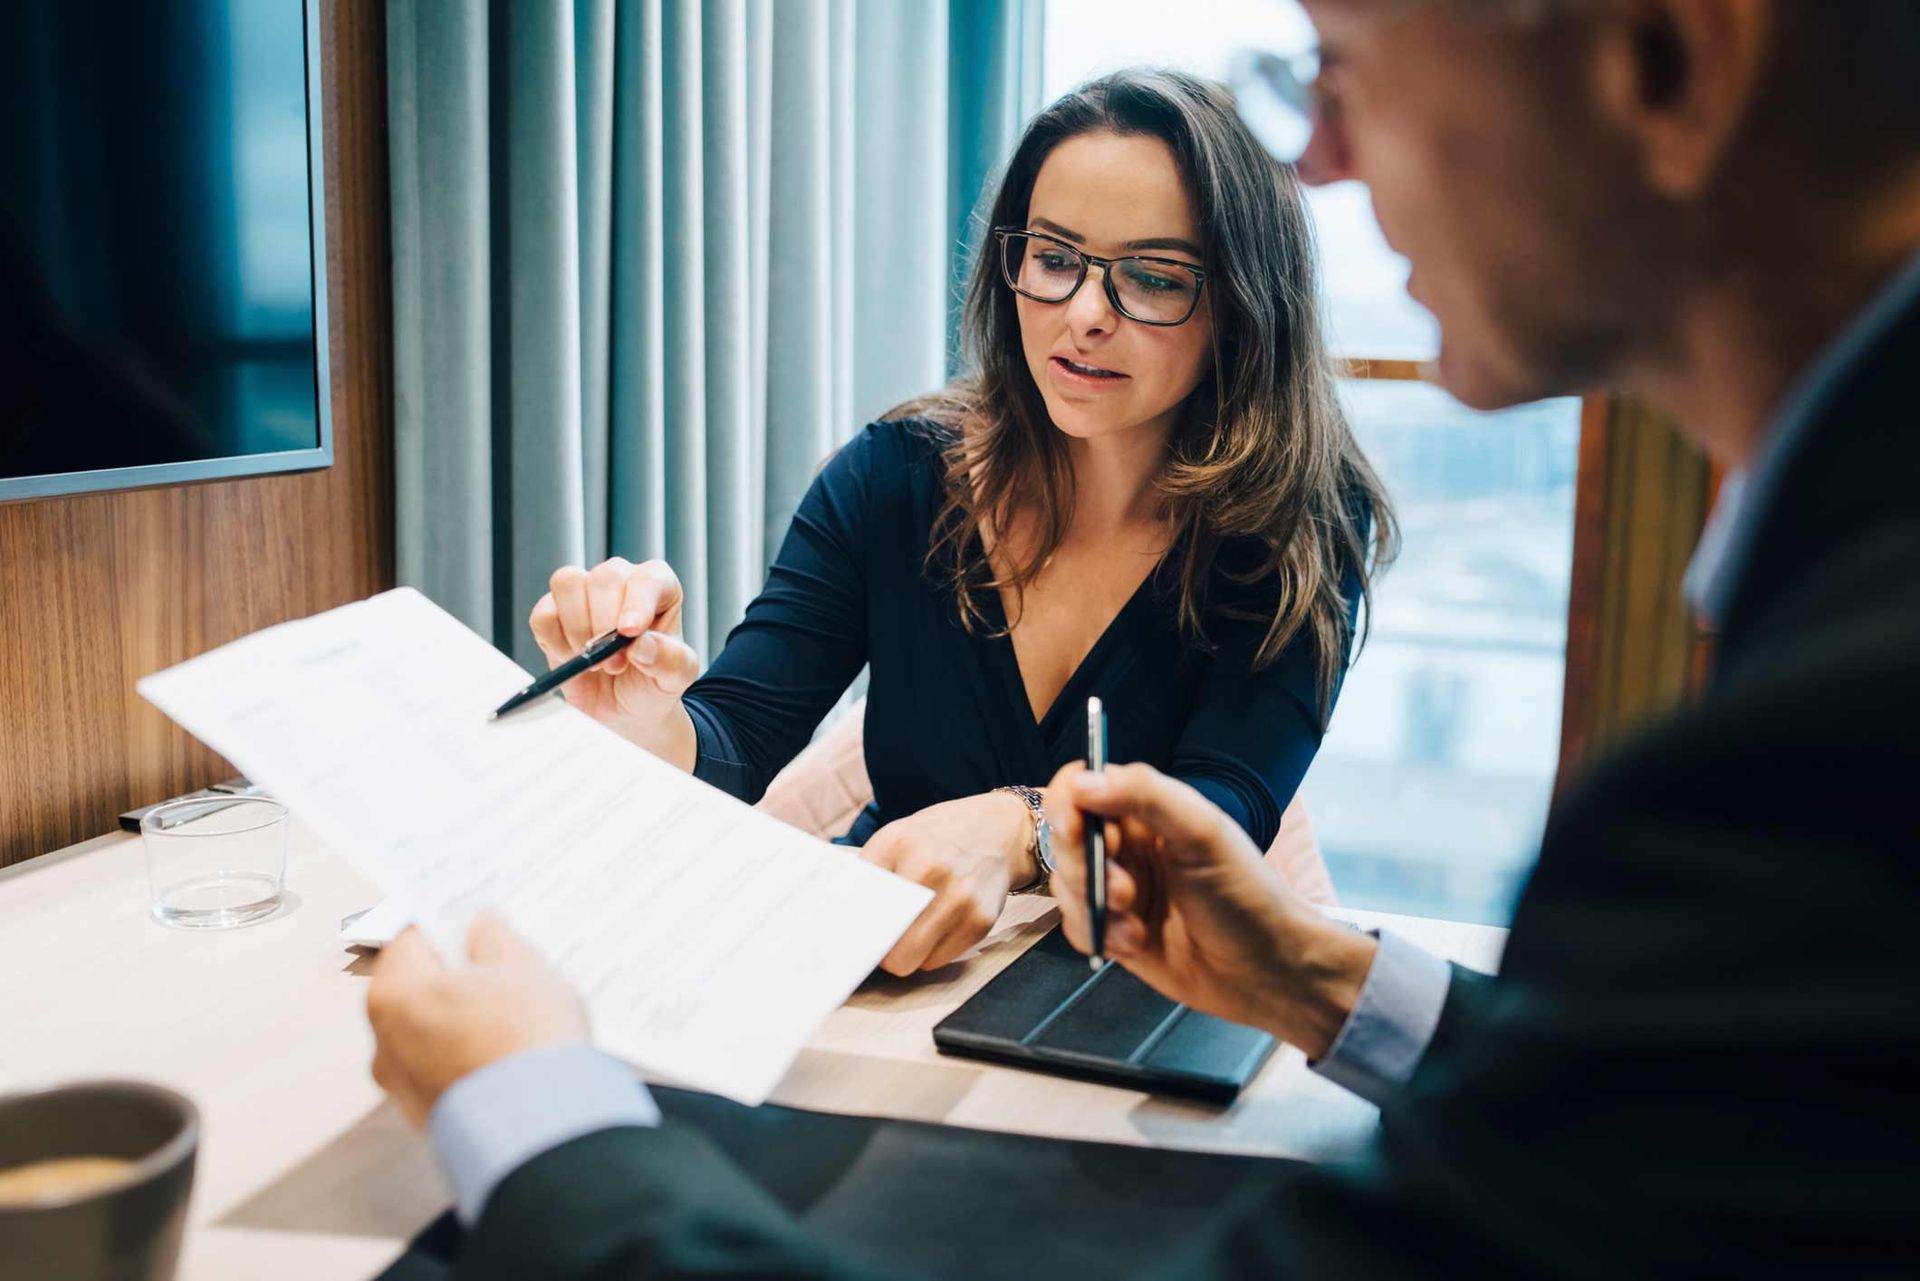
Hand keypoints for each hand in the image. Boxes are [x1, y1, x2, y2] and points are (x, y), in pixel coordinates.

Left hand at [366, 912, 589, 1127]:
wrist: (542, 1128)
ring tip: (514, 1013)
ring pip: (430, 1033)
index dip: (443, 923)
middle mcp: (385, 1041)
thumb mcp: (522, 966)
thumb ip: (495, 938)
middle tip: (500, 964)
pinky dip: (469, 1057)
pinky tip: (509, 1052)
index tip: (470, 918)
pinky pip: (445, 1070)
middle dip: (455, 975)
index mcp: (395, 994)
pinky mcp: (429, 1118)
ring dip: (462, 1019)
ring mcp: (403, 1086)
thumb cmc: (526, 1038)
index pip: (409, 939)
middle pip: (417, 989)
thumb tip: (482, 928)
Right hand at [529, 558, 701, 764]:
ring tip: (595, 662)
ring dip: (577, 629)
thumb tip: (641, 644)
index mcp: (659, 586)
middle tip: (616, 664)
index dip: (636, 603)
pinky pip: (543, 613)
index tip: (628, 633)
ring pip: (567, 583)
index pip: (648, 578)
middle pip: (604, 578)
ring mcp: (584, 592)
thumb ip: (669, 660)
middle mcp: (621, 581)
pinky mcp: (553, 613)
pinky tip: (572, 659)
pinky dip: (554, 641)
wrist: (625, 709)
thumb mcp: (675, 678)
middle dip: (605, 625)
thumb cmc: (654, 683)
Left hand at [859, 791, 1037, 974]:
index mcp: (898, 843)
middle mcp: (930, 870)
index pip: (857, 901)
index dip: (848, 924)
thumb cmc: (940, 838)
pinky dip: (929, 952)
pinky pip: (937, 961)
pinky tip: (935, 927)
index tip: (841, 937)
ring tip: (907, 931)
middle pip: (884, 943)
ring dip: (903, 954)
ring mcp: (959, 899)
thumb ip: (869, 873)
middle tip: (875, 942)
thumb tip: (839, 920)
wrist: (1001, 832)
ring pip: (910, 961)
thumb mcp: (897, 837)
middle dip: (876, 949)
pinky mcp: (980, 922)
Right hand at [1044, 762, 1374, 1057]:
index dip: (1069, 803)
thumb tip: (1082, 781)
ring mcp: (1118, 889)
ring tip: (1136, 920)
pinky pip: (1074, 925)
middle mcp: (1128, 845)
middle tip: (1125, 890)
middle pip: (1065, 837)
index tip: (1076, 827)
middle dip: (1086, 865)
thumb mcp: (1203, 832)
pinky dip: (1098, 934)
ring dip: (1095, 904)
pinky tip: (1136, 943)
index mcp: (1147, 810)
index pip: (1083, 786)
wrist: (1267, 970)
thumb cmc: (1245, 894)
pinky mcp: (1114, 931)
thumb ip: (1145, 795)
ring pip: (1065, 884)